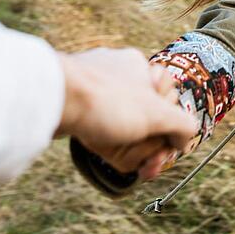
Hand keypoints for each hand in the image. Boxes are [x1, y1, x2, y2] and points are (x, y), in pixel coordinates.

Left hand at [56, 48, 195, 177]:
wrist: (49, 99)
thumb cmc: (106, 102)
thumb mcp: (157, 115)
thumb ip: (182, 125)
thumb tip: (185, 139)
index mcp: (139, 66)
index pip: (166, 102)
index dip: (167, 131)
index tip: (161, 154)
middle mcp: (116, 71)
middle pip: (143, 115)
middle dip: (147, 144)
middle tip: (145, 166)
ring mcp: (92, 85)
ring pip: (119, 122)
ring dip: (127, 147)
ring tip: (122, 161)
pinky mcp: (72, 100)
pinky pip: (95, 123)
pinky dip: (102, 141)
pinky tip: (100, 153)